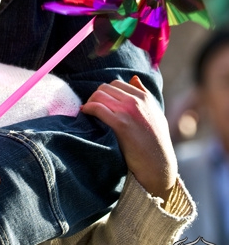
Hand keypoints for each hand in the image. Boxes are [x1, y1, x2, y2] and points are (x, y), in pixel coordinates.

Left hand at [81, 76, 177, 202]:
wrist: (159, 166)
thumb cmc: (156, 142)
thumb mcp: (156, 114)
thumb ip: (145, 95)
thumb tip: (134, 78)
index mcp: (145, 97)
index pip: (117, 84)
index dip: (105, 92)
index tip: (100, 101)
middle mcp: (136, 101)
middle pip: (106, 88)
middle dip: (96, 96)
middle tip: (91, 106)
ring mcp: (128, 111)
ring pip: (99, 95)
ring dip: (90, 102)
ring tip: (88, 111)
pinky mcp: (120, 124)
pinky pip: (97, 108)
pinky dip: (88, 109)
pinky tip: (85, 113)